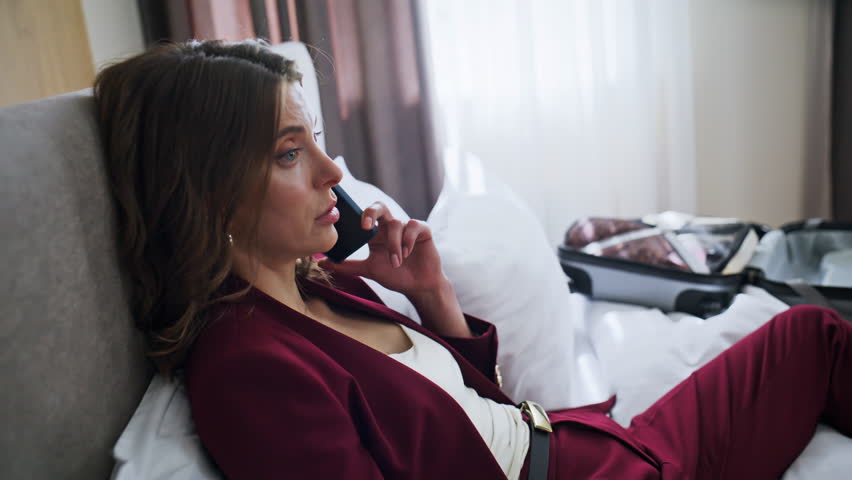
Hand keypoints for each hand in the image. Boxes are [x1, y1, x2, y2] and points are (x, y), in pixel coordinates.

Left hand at [318, 202, 446, 296]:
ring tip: (395, 262)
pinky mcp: (423, 231)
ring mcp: (407, 228)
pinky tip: (407, 254)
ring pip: (397, 223)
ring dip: (394, 244)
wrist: (418, 287)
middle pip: (380, 206)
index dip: (360, 214)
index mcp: (377, 234)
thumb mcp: (368, 270)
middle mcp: (390, 227)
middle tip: (366, 226)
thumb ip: (346, 266)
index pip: (366, 215)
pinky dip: (408, 239)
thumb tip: (320, 263)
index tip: (356, 226)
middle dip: (372, 212)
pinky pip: (414, 225)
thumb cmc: (395, 276)